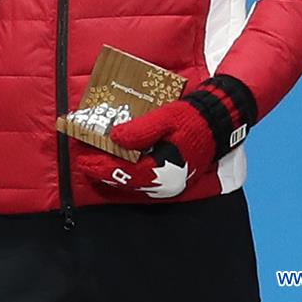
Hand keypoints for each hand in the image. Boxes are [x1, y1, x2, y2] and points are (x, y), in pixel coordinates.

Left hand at [78, 75, 255, 199]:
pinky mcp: (171, 176)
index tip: (84, 161)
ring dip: (115, 173)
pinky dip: (127, 172)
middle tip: (84, 163)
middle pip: (128, 182)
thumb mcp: (166, 118)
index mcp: (165, 171)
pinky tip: (118, 162)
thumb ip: (141, 130)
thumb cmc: (192, 119)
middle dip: (105, 172)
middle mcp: (166, 183)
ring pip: (134, 182)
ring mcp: (170, 182)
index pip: (126, 174)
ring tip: (96, 162)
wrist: (217, 122)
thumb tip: (115, 138)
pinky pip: (143, 179)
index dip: (103, 169)